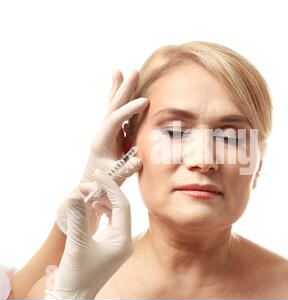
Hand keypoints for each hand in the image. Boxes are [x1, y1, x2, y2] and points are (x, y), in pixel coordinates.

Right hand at [45, 169, 133, 299]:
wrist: (73, 296)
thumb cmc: (76, 275)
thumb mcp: (76, 244)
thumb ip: (78, 218)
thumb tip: (76, 194)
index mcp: (123, 241)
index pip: (122, 206)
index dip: (110, 188)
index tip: (98, 174)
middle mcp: (124, 241)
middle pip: (121, 208)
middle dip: (106, 193)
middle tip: (90, 181)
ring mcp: (118, 243)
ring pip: (116, 214)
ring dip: (104, 200)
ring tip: (89, 191)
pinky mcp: (109, 245)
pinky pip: (111, 222)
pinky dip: (102, 211)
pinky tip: (93, 204)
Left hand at [56, 70, 148, 233]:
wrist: (90, 187)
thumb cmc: (101, 184)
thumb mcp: (114, 178)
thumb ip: (125, 169)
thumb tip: (138, 160)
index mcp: (101, 142)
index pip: (115, 120)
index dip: (129, 111)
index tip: (145, 101)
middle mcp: (101, 133)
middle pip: (112, 106)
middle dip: (123, 89)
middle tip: (132, 71)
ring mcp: (105, 132)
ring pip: (112, 106)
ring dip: (117, 89)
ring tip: (119, 71)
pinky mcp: (111, 135)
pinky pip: (116, 114)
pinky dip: (120, 101)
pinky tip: (123, 91)